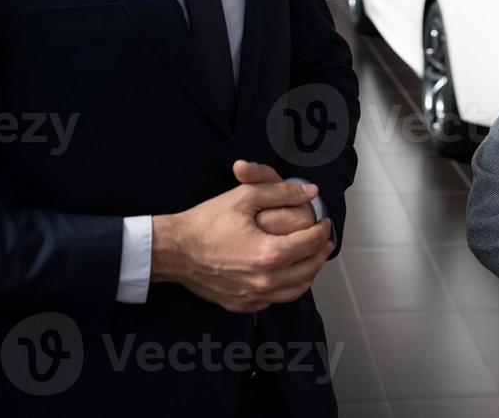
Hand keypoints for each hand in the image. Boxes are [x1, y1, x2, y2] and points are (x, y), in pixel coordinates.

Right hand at [151, 160, 332, 312]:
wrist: (174, 250)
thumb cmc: (207, 222)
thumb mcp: (244, 197)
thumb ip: (282, 192)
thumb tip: (312, 193)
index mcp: (269, 254)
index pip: (310, 243)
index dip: (322, 229)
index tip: (324, 221)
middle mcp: (265, 282)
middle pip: (308, 269)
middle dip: (320, 251)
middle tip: (324, 238)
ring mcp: (253, 297)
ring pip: (296, 290)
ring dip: (309, 272)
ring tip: (311, 257)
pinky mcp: (242, 305)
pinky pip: (276, 300)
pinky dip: (288, 287)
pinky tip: (286, 273)